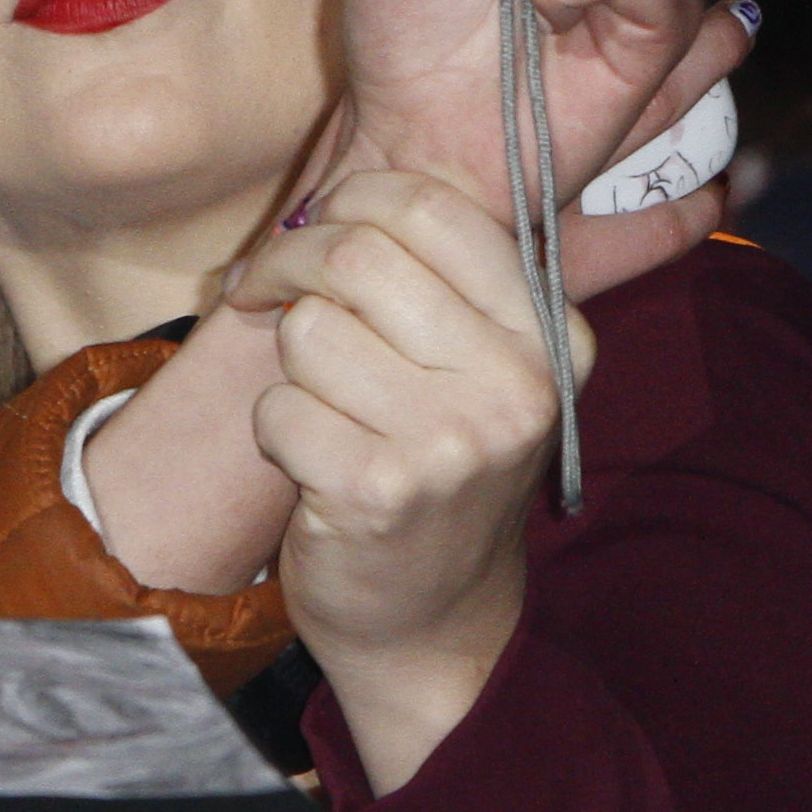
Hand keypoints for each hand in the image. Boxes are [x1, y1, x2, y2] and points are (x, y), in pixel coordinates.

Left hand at [226, 169, 575, 790]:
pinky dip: (277, 433)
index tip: (312, 231)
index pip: (428, 208)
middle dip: (286, 267)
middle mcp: (516, 385)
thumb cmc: (440, 471)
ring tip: (323, 408)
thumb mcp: (479, 369)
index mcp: (549, 335)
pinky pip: (280, 410)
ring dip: (290, 367)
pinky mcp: (381, 493)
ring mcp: (453, 443)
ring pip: (309, 331)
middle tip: (261, 293)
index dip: (346, 203)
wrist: (436, 621)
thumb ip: (435, 278)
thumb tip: (328, 191)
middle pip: (356, 256)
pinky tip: (315, 465)